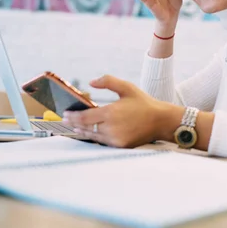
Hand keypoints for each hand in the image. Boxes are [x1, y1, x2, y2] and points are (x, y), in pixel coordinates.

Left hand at [62, 75, 183, 147]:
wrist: (161, 121)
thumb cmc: (144, 103)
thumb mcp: (127, 87)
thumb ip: (108, 81)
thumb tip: (91, 82)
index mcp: (110, 113)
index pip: (84, 117)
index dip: (72, 116)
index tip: (65, 113)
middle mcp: (111, 128)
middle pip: (85, 128)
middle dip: (74, 123)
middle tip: (66, 120)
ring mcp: (115, 139)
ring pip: (92, 136)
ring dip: (82, 131)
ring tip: (75, 127)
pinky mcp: (120, 145)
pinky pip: (102, 141)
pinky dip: (94, 136)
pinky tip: (90, 133)